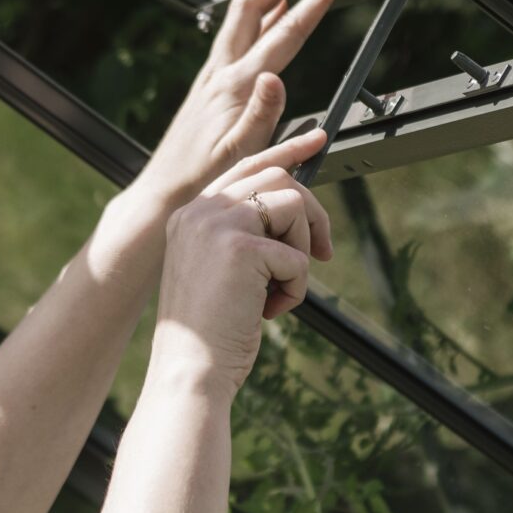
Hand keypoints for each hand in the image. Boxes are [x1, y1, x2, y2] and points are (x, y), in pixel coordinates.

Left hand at [134, 0, 338, 225]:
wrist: (163, 190)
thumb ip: (262, 116)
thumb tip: (277, 78)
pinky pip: (239, 33)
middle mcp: (221, 71)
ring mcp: (214, 73)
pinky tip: (275, 11)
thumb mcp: (239, 155)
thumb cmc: (203, 180)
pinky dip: (262, 13)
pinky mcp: (211, 81)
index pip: (284, 32)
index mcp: (237, 87)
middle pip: (254, 2)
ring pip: (243, 12)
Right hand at [151, 130, 331, 398]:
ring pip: (292, 205)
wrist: (188, 371)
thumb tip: (296, 214)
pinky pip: (298, 256)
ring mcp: (217, 224)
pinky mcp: (240, 248)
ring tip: (281, 291)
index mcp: (190, 215)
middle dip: (311, 215)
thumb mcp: (222, 274)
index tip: (319, 141)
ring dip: (302, 252)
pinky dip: (296, 289)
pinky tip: (269, 312)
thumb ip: (245, 238)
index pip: (245, 166)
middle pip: (277, 178)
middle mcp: (199, 211)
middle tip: (323, 253)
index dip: (286, 153)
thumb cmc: (209, 333)